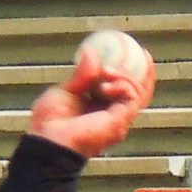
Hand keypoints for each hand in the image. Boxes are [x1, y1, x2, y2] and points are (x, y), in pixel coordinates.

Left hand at [29, 41, 154, 158]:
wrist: (48, 140)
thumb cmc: (50, 124)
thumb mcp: (66, 90)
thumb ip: (82, 74)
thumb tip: (91, 52)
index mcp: (99, 110)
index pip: (125, 90)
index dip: (133, 72)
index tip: (136, 52)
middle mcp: (112, 117)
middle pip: (139, 92)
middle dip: (143, 71)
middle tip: (143, 54)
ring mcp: (118, 121)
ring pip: (137, 92)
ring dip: (124, 75)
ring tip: (105, 72)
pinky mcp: (120, 122)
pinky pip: (132, 97)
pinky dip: (123, 84)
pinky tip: (106, 84)